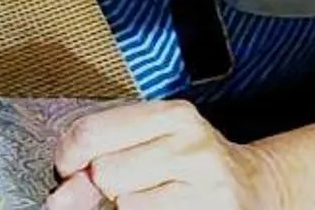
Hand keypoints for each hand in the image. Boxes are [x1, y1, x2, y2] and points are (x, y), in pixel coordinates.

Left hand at [47, 102, 280, 209]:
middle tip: (129, 183)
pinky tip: (167, 207)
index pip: (92, 131)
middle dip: (106, 185)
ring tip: (154, 197)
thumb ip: (103, 155)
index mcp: (172, 114)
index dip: (69, 156)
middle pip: (106, 171)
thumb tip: (60, 196)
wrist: (254, 188)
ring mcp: (206, 181)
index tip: (70, 168)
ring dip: (129, 205)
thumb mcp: (152, 142)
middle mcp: (192, 142)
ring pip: (126, 203)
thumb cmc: (192, 164)